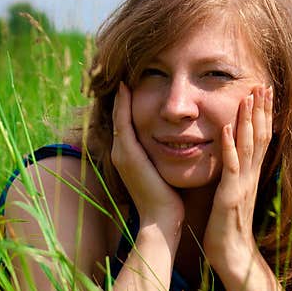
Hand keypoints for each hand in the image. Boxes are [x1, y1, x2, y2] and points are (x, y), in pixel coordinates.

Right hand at [111, 82, 184, 231]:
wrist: (162, 220)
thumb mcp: (163, 171)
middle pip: (117, 114)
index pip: (124, 121)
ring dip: (120, 94)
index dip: (126, 102)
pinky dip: (123, 103)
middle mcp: (119, 151)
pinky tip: (127, 86)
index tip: (131, 81)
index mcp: (127, 154)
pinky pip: (122, 121)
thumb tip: (174, 143)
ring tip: (123, 72)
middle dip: (119, 93)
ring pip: (117, 114)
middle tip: (120, 69)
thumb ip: (161, 156)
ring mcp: (120, 152)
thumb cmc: (168, 198)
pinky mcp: (127, 154)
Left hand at [204, 84, 273, 264]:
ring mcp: (242, 184)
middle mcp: (250, 176)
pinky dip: (228, 146)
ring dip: (248, 120)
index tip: (263, 91)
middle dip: (261, 109)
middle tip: (263, 84)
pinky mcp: (230, 195)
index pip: (261, 138)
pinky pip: (230, 167)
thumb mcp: (233, 195)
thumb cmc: (228, 228)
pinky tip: (225, 128)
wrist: (232, 256)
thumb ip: (235, 176)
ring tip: (247, 96)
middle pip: (261, 136)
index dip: (263, 114)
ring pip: (249, 146)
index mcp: (250, 174)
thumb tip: (233, 159)